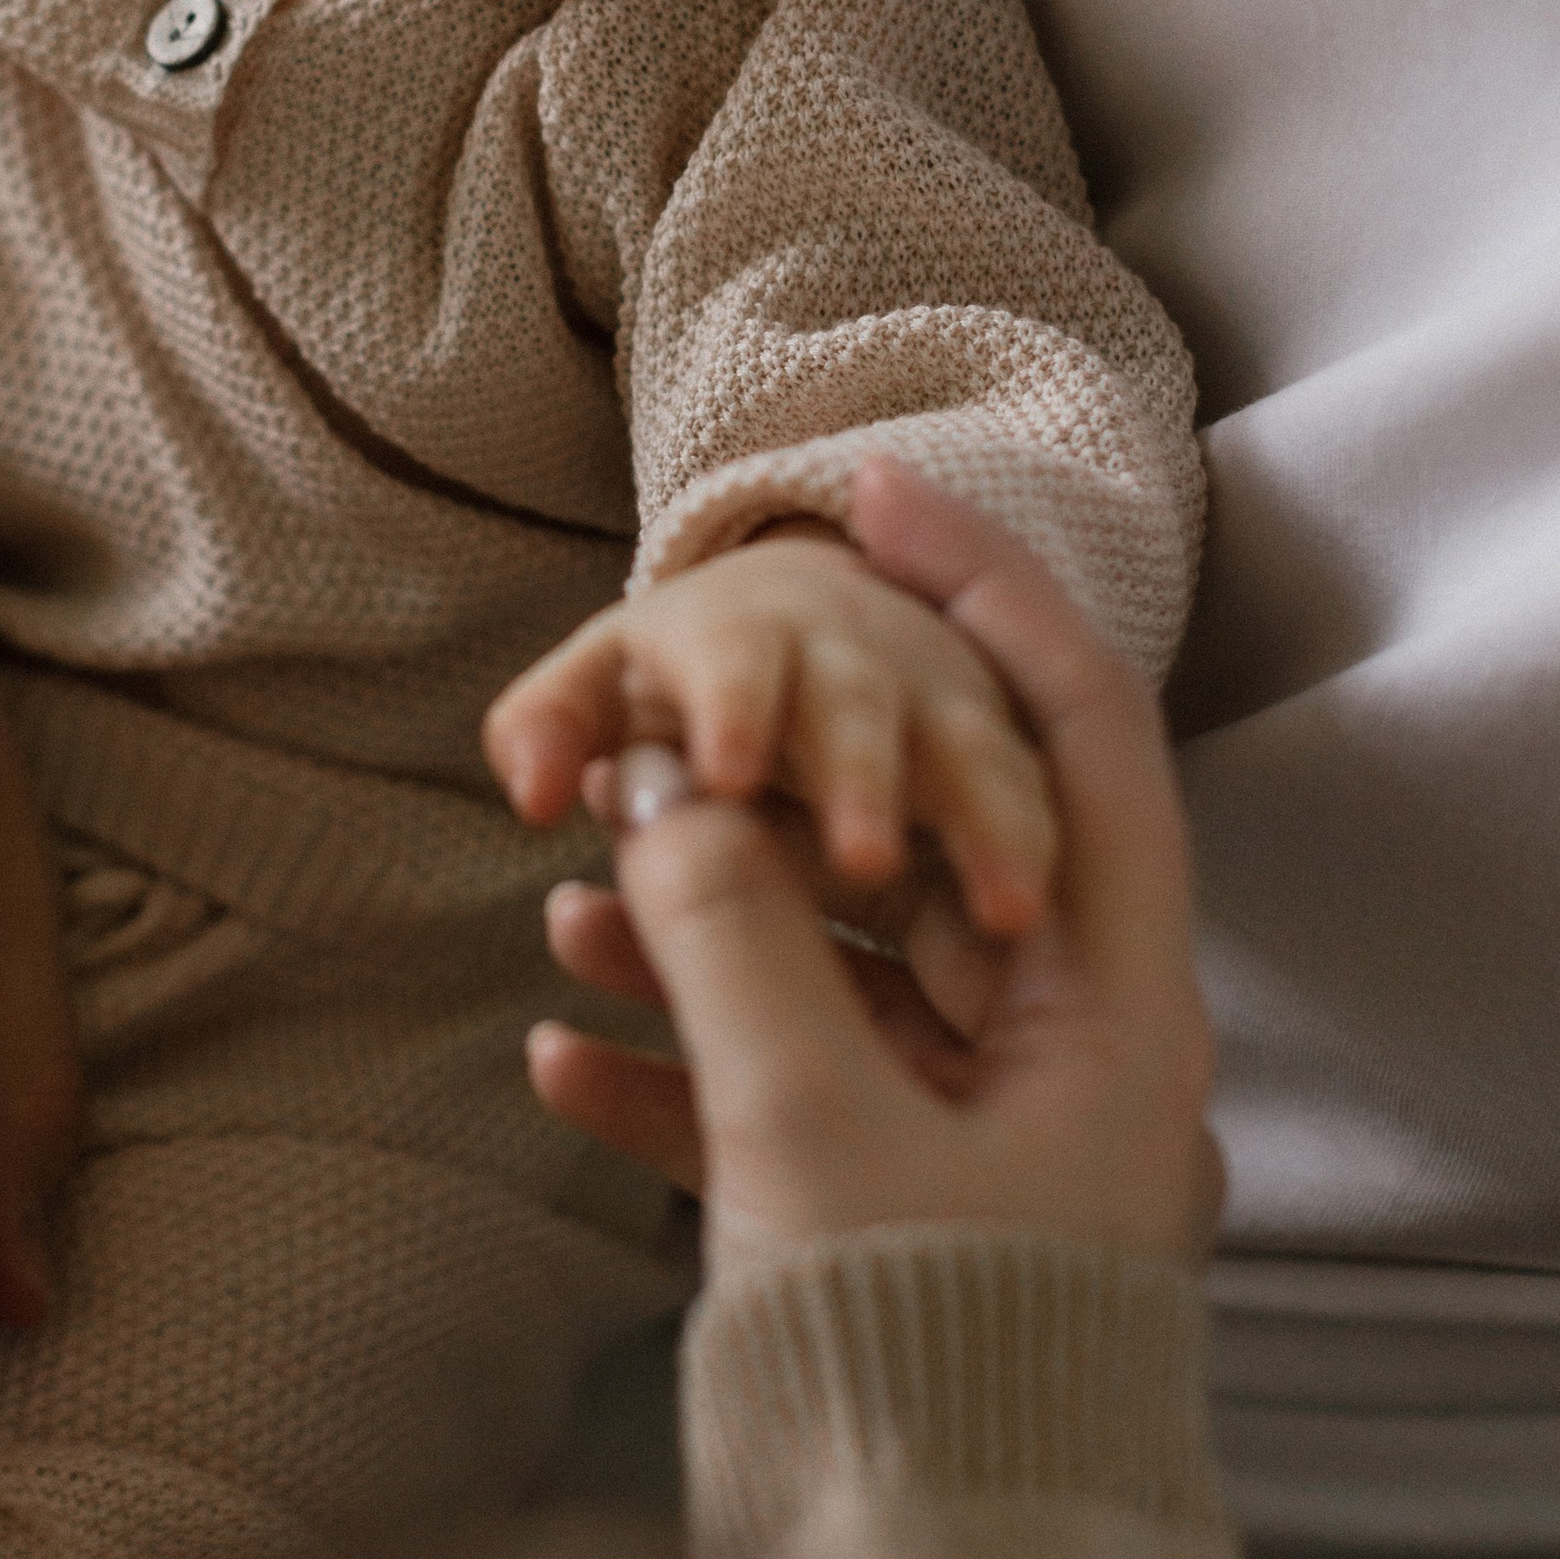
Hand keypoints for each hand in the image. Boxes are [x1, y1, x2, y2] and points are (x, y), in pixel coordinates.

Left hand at [487, 521, 1058, 939]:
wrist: (814, 620)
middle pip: (862, 711)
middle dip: (863, 777)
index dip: (734, 710)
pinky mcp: (997, 776)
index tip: (721, 769)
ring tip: (1009, 912)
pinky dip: (1030, 861)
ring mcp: (937, 713)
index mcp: (740, 638)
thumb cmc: (687, 672)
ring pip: (975, 763)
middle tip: (860, 857)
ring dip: (990, 827)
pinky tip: (1025, 938)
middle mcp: (850, 666)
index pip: (736, 667)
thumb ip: (560, 729)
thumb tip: (529, 789)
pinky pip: (1030, 813)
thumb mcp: (606, 681)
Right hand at [526, 458, 1219, 1262]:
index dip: (982, 589)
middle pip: (919, 860)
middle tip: (649, 741)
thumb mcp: (813, 1119)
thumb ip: (732, 931)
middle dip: (768, 803)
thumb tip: (664, 782)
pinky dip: (683, 1074)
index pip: (1070, 731)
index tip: (870, 492)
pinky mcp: (892, 1225)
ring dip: (700, 940)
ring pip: (836, 982)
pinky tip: (559, 1066)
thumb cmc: (921, 1354)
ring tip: (565, 912)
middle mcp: (1066, 1062)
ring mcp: (977, 1146)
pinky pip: (787, 1102)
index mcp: (1116, 1011)